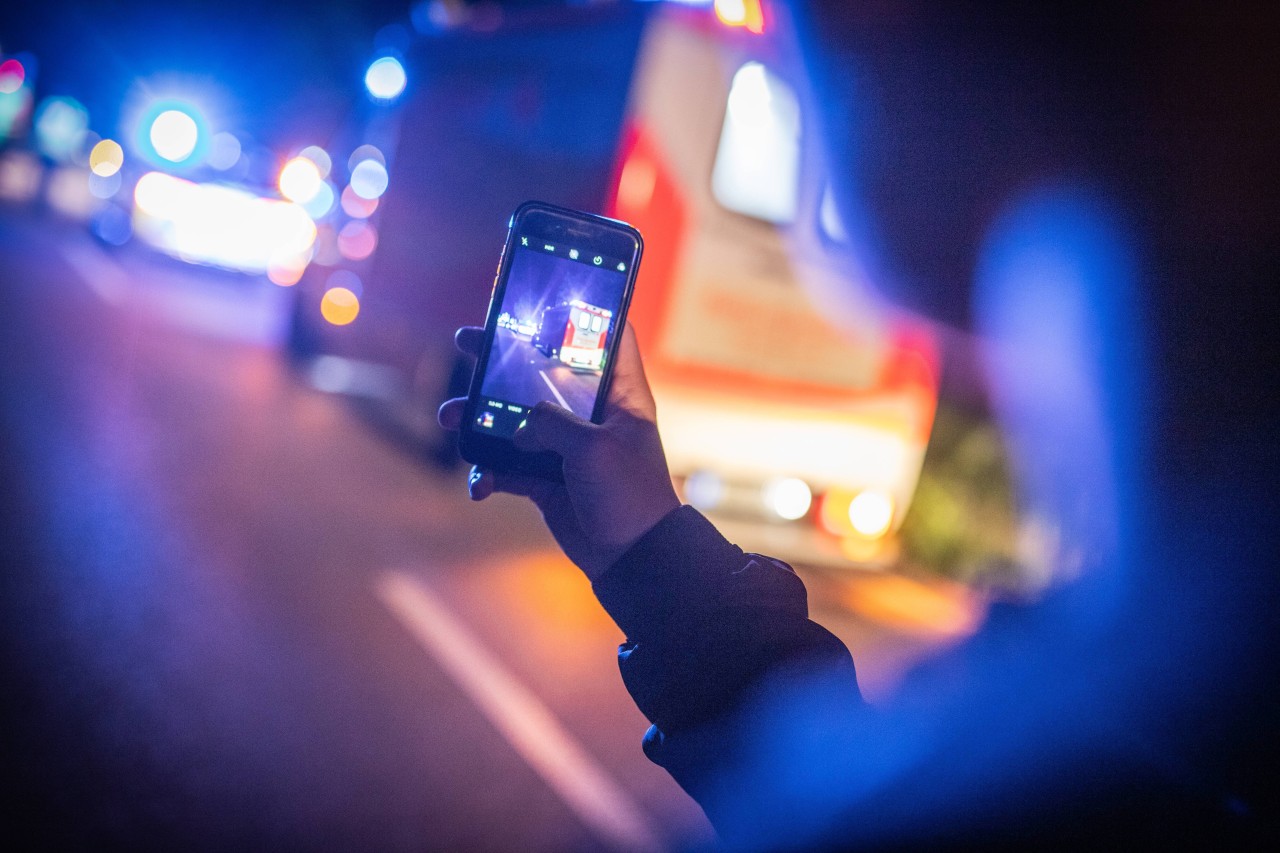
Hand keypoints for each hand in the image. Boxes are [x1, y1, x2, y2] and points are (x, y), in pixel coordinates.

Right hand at [438, 324, 681, 580]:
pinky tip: (480, 484)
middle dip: (503, 358)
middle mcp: (592, 413)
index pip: (610, 336)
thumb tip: (518, 425)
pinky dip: (487, 473)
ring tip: (449, 418)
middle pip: (543, 371)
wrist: (632, 559)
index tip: (550, 295)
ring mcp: (566, 446)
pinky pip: (506, 466)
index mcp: (620, 394)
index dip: (587, 311)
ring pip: (514, 418)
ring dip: (478, 419)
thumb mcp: (592, 448)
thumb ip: (550, 422)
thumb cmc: (628, 495)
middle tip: (468, 341)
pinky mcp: (546, 478)